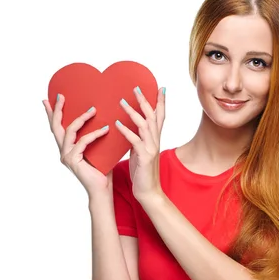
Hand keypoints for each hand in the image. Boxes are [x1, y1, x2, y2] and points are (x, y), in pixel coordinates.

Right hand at [43, 94, 111, 196]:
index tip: (48, 99)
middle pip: (56, 126)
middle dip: (57, 110)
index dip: (51, 114)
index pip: (57, 128)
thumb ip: (94, 137)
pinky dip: (94, 135)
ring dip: (81, 118)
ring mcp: (66, 156)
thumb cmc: (103, 170)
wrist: (102, 190)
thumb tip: (103, 120)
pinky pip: (83, 142)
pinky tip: (105, 130)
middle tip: (60, 96)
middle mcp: (63, 152)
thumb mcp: (98, 150)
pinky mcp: (73, 161)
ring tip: (93, 110)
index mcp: (67, 148)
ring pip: (70, 131)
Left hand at [115, 86, 165, 203]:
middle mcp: (155, 141)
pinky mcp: (144, 157)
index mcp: (154, 140)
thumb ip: (138, 140)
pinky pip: (134, 141)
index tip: (160, 88)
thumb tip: (130, 130)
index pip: (160, 117)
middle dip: (145, 100)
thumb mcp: (140, 153)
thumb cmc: (142, 173)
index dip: (161, 102)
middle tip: (136, 87)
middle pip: (153, 116)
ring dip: (133, 112)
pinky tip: (117, 124)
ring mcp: (151, 148)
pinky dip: (126, 131)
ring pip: (144, 125)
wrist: (148, 192)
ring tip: (121, 101)